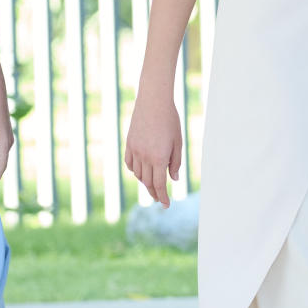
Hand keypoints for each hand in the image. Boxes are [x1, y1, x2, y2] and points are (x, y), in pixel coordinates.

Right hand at [125, 89, 181, 206]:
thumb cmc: (170, 120)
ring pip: (137, 174)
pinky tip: (140, 172)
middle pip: (148, 182)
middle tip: (160, 198)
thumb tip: (173, 179)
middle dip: (154, 192)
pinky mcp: (129, 143)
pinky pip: (129, 163)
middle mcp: (144, 156)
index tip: (166, 205)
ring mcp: (134, 150)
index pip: (159, 185)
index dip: (163, 197)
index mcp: (159, 158)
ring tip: (152, 184)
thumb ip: (175, 162)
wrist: (153, 101)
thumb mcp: (177, 142)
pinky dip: (134, 171)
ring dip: (145, 182)